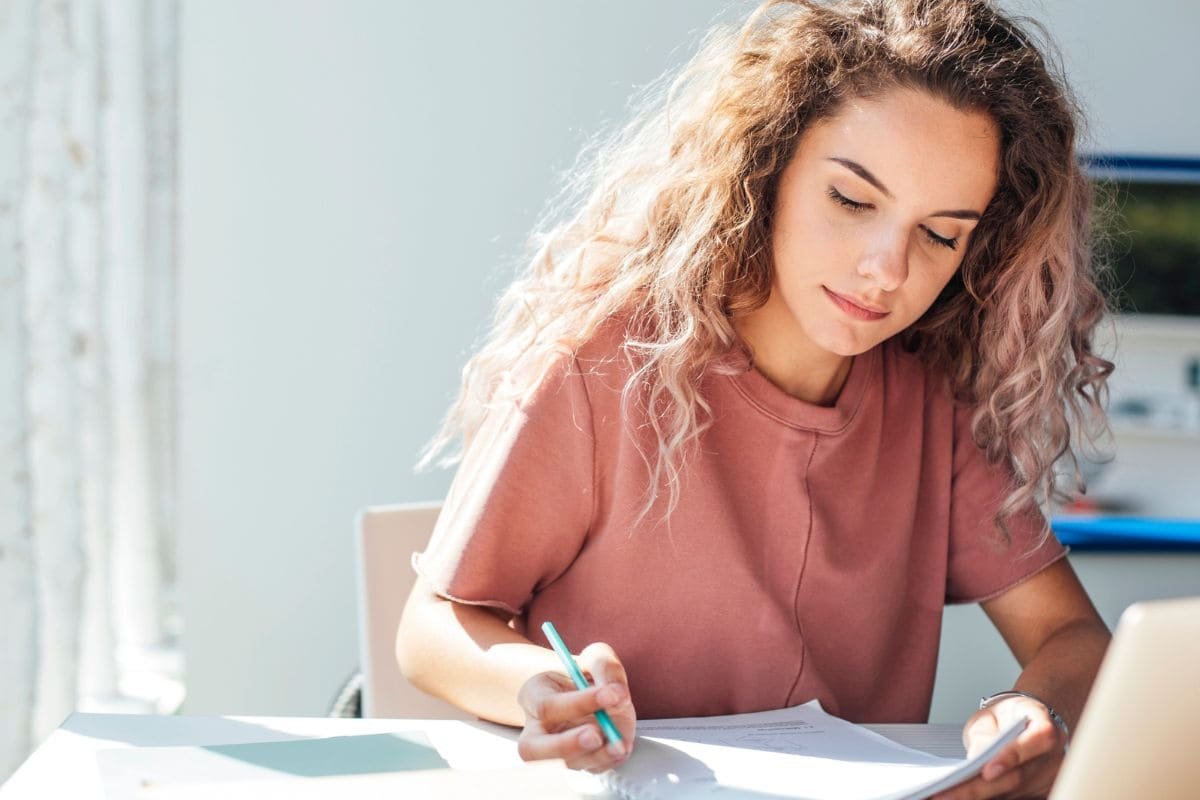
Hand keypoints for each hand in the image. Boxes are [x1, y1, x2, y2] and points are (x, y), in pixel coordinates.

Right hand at [516, 642, 636, 771]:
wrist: (591, 693)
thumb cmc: (585, 675)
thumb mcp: (595, 657)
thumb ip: (605, 667)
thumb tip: (618, 694)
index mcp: (533, 695)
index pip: (547, 705)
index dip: (579, 702)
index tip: (610, 694)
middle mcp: (536, 729)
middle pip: (534, 748)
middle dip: (567, 745)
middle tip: (597, 735)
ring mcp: (554, 752)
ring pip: (564, 764)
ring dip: (595, 756)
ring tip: (618, 743)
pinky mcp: (576, 763)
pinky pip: (588, 770)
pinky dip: (607, 761)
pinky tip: (619, 746)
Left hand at [932, 695, 1066, 798]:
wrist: (1021, 721)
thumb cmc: (1005, 717)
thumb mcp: (989, 717)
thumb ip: (985, 736)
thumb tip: (976, 759)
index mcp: (1045, 726)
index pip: (1037, 740)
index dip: (1011, 757)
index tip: (986, 772)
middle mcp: (1054, 756)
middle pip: (1019, 777)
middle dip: (980, 788)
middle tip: (947, 794)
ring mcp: (1050, 779)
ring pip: (1014, 793)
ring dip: (980, 796)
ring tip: (947, 797)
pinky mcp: (1041, 793)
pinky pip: (1014, 798)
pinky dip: (989, 798)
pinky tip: (962, 796)